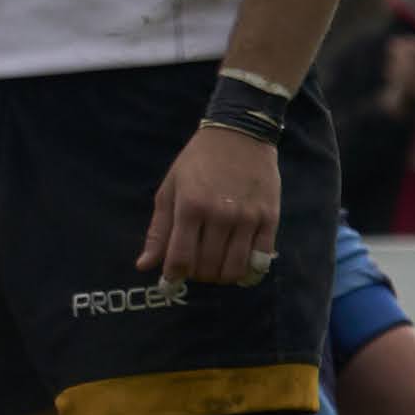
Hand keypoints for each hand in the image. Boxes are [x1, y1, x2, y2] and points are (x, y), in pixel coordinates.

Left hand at [138, 124, 278, 285]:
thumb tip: (144, 266)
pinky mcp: (270, 218)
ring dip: (220, 277)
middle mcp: (220, 215)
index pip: (180, 259)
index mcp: (190, 207)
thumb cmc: (198, 162)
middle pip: (207, 268)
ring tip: (215, 266)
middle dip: (196, 275)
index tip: (170, 281)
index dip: (173, 277)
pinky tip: (239, 266)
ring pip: (233, 270)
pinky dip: (248, 272)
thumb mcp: (169, 189)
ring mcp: (247, 218)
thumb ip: (158, 230)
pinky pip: (260, 260)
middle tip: (194, 266)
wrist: (240, 134)